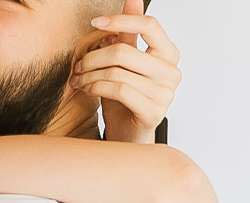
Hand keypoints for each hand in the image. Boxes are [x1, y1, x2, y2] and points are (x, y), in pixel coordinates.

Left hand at [70, 9, 180, 143]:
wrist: (128, 134)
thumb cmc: (126, 98)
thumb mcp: (125, 63)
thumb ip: (129, 34)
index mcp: (168, 53)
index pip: (149, 25)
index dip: (120, 21)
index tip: (96, 22)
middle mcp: (171, 72)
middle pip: (124, 51)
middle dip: (93, 57)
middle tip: (78, 65)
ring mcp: (165, 93)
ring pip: (117, 72)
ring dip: (90, 75)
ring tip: (78, 79)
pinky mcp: (153, 111)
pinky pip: (118, 90)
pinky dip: (96, 87)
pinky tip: (87, 89)